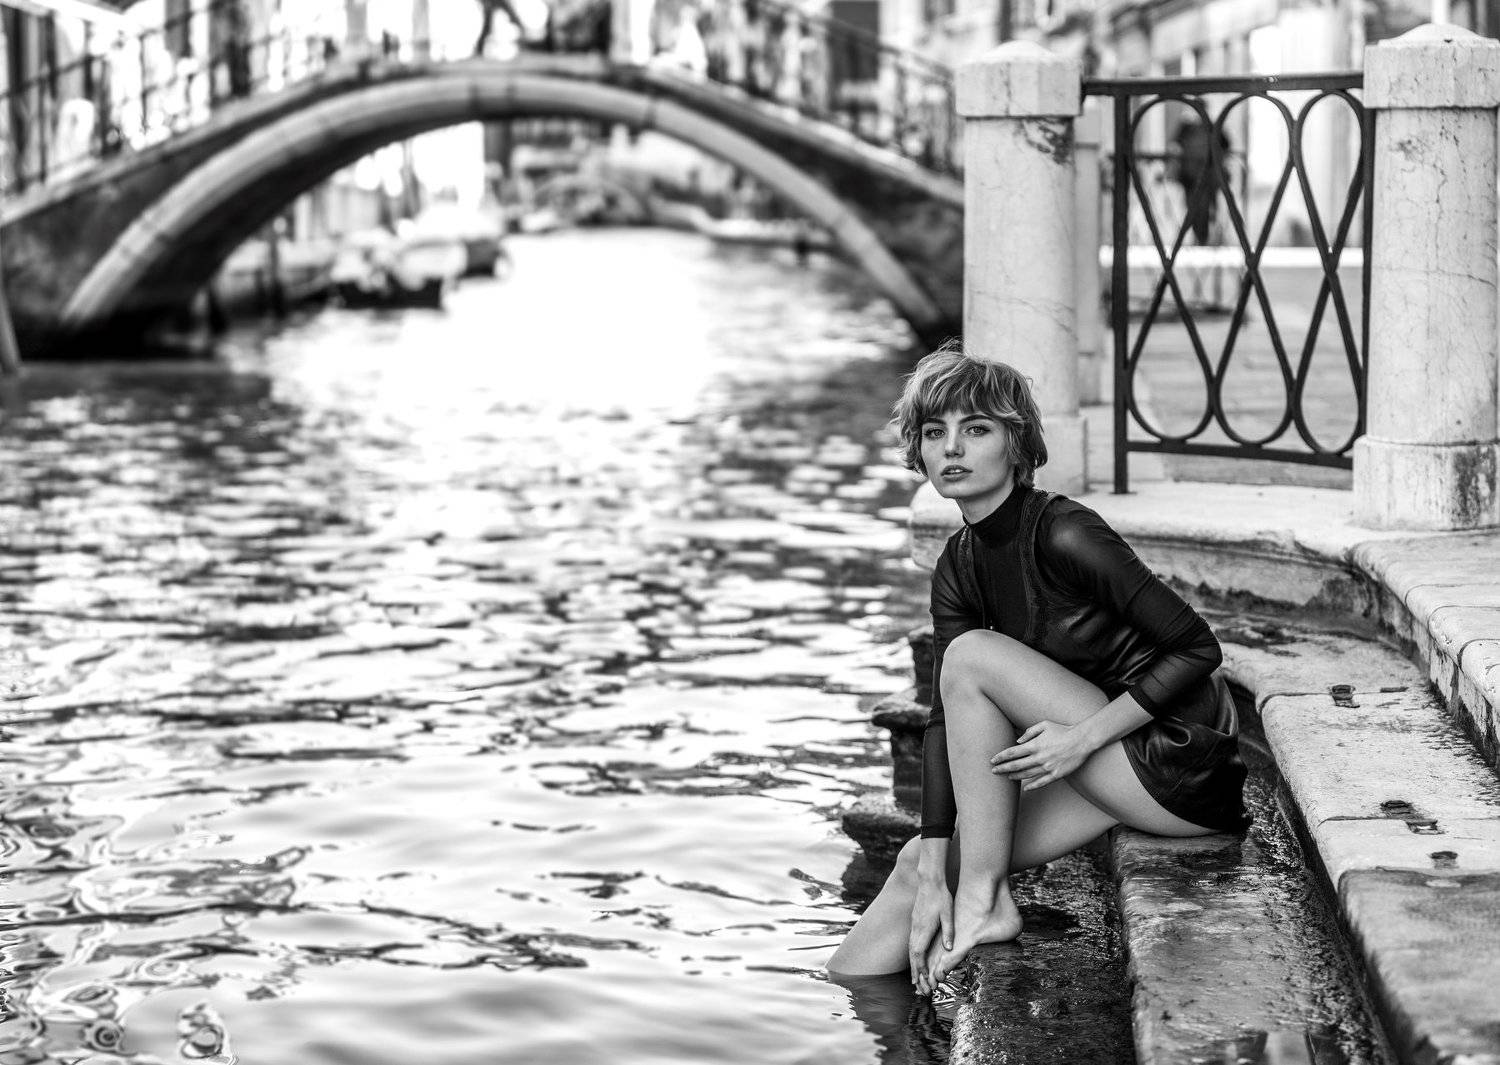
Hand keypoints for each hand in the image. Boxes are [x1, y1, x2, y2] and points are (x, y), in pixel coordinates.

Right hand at [907, 879, 952, 995]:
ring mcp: (914, 926)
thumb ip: (948, 931)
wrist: (929, 881)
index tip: (925, 981)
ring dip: (913, 967)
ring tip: (915, 981)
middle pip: (913, 956)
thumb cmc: (941, 897)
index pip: (919, 954)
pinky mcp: (915, 923)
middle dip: (916, 974)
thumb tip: (949, 949)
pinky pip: (912, 944)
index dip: (921, 968)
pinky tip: (916, 962)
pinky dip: (913, 957)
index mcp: (924, 929)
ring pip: (911, 951)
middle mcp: (916, 930)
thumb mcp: (948, 913)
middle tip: (918, 989)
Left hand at [991, 720, 1093, 790]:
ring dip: (1014, 777)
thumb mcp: (1044, 725)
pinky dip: (1032, 786)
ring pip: (1027, 775)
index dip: (1000, 757)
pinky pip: (1041, 782)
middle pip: (1016, 765)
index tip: (992, 760)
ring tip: (1006, 777)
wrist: (1082, 740)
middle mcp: (1039, 757)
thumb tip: (1017, 741)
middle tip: (993, 771)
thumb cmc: (1062, 730)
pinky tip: (1025, 788)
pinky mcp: (1056, 774)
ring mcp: (1047, 767)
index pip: (1012, 753)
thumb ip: (1029, 732)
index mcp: (1034, 745)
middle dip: (1002, 768)